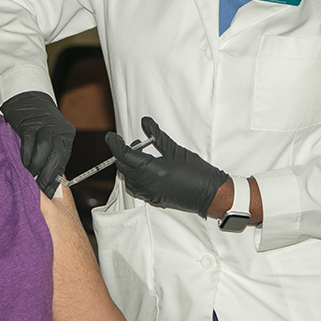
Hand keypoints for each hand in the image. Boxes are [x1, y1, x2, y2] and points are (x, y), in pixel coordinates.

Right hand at [1, 91, 74, 197]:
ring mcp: (44, 126)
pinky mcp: (29, 124)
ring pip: (44, 150)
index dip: (54, 178)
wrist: (28, 99)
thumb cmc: (38, 124)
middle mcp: (58, 131)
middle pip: (56, 157)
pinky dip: (26, 155)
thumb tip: (49, 183)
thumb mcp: (50, 139)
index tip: (47, 191)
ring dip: (36, 166)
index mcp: (66, 137)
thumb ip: (51, 157)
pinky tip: (22, 163)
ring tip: (29, 175)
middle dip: (46, 175)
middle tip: (37, 187)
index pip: (62, 161)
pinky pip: (29, 142)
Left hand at [105, 116, 227, 217]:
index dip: (115, 144)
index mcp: (151, 170)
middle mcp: (147, 184)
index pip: (124, 156)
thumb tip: (145, 122)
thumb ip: (157, 135)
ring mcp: (149, 193)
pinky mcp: (154, 199)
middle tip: (133, 143)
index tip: (110, 136)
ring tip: (140, 156)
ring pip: (128, 180)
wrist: (209, 193)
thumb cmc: (196, 171)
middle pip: (123, 168)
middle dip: (122, 154)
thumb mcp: (175, 149)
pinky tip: (144, 171)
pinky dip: (134, 178)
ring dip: (128, 167)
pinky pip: (136, 189)